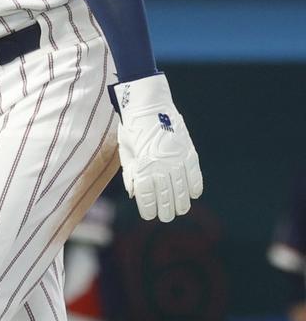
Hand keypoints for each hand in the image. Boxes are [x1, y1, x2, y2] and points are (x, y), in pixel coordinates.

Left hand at [112, 73, 202, 221]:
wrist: (148, 104)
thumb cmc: (132, 128)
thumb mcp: (125, 151)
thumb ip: (130, 173)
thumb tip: (134, 193)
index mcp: (143, 167)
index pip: (147, 197)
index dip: (148, 209)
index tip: (148, 215)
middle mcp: (162, 167)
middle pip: (166, 198)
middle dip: (165, 210)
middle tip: (164, 216)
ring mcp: (178, 160)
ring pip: (182, 191)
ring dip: (180, 203)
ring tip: (178, 209)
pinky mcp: (189, 153)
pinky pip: (195, 177)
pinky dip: (194, 188)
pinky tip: (191, 194)